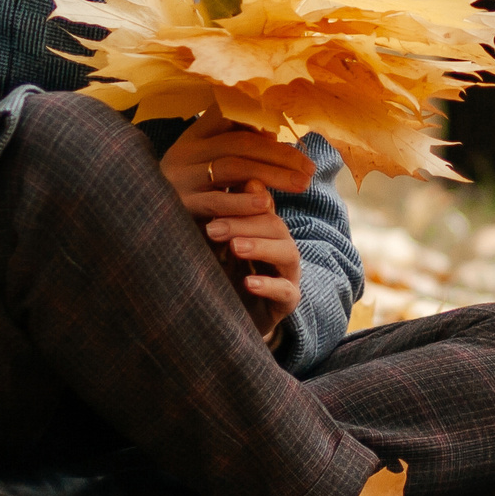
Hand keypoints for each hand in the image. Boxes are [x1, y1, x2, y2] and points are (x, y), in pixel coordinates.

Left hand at [160, 111, 310, 342]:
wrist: (238, 317)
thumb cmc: (226, 273)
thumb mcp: (220, 241)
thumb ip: (219, 215)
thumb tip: (205, 179)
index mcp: (266, 226)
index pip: (262, 203)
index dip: (244, 197)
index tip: (218, 192)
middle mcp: (282, 244)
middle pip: (273, 224)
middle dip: (244, 223)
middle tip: (213, 228)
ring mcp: (288, 273)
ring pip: (287, 252)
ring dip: (259, 247)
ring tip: (234, 247)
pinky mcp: (289, 300)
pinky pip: (286, 291)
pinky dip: (268, 285)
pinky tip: (248, 283)